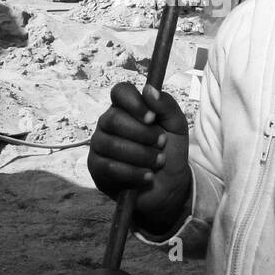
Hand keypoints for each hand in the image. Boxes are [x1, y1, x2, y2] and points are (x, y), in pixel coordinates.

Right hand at [87, 82, 190, 234]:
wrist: (170, 185)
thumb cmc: (170, 151)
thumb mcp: (177, 126)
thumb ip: (167, 105)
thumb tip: (149, 89)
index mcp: (127, 108)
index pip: (120, 92)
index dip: (134, 103)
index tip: (152, 118)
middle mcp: (108, 123)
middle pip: (114, 119)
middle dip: (143, 134)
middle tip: (161, 144)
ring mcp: (99, 145)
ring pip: (111, 144)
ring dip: (141, 155)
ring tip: (158, 162)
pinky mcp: (96, 168)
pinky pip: (109, 167)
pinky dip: (133, 173)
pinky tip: (148, 176)